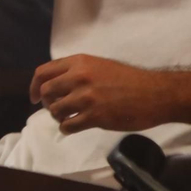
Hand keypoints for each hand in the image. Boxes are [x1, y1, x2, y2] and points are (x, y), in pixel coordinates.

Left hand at [31, 54, 172, 133]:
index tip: (34, 97)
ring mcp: (86, 97)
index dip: (34, 86)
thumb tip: (56, 83)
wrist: (156, 93)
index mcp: (79, 62)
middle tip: (55, 108)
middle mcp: (79, 77)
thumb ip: (77, 71)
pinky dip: (66, 128)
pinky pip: (68, 125)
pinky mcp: (95, 116)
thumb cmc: (129, 79)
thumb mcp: (99, 65)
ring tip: (67, 117)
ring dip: (57, 116)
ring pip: (55, 110)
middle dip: (46, 103)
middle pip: (46, 92)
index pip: (43, 72)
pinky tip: (72, 127)